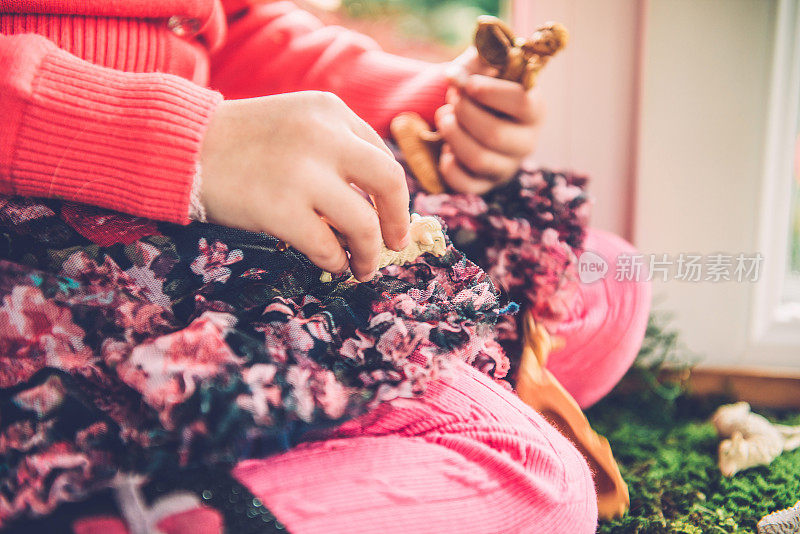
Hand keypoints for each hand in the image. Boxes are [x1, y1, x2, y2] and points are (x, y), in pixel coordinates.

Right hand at [199, 92, 409, 281]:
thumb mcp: (296, 124)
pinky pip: (327, 247)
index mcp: (331, 110)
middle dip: (399, 220)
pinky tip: (333, 265)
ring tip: (363, 268)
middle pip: (389, 182)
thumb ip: (336, 149)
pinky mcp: (279, 208)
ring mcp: (301, 172)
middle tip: (396, 244)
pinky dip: (337, 262)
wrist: (182, 146)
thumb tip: (377, 205)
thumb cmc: (240, 142)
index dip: (394, 195)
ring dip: (370, 253)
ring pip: (363, 223)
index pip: (382, 156)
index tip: (393, 218)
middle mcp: (323, 135)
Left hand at [436, 49, 544, 193]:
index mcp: (534, 109)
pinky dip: (449, 166)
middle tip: (452, 100)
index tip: (468, 84)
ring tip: (444, 118)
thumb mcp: (482, 65)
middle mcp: (526, 142)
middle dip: (465, 114)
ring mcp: (506, 166)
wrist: (469, 112)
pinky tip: (445, 150)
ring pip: (479, 159)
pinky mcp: (485, 185)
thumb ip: (476, 60)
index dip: (490, 93)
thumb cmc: (480, 86)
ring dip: (453, 136)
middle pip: (495, 134)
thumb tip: (454, 76)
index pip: (522, 103)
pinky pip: (466, 185)